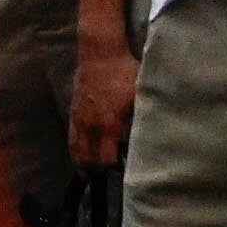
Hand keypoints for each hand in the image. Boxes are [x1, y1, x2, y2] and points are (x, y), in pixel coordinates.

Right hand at [67, 19, 136, 171]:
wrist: (100, 52)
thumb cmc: (124, 71)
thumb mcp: (140, 93)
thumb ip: (144, 114)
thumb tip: (155, 132)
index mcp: (109, 124)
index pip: (106, 159)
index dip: (113, 168)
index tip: (123, 169)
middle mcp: (92, 126)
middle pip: (89, 160)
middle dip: (98, 170)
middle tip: (108, 174)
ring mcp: (80, 119)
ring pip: (77, 151)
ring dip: (84, 164)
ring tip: (91, 174)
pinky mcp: (74, 111)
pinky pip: (71, 138)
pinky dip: (75, 150)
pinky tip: (80, 156)